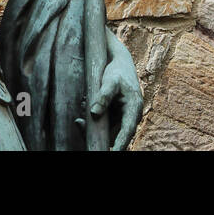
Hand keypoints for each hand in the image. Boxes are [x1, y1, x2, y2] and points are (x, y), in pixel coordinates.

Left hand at [90, 28, 143, 150]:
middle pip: (115, 134)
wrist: (119, 62)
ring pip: (107, 130)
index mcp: (133, 109)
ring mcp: (121, 116)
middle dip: (98, 134)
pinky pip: (103, 123)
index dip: (120, 144)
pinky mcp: (114, 114)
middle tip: (80, 125)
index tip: (112, 152)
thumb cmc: (117, 71)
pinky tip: (83, 108)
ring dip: (93, 126)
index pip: (127, 131)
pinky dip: (92, 120)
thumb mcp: (110, 81)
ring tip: (79, 115)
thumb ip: (103, 96)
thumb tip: (94, 113)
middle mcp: (129, 116)